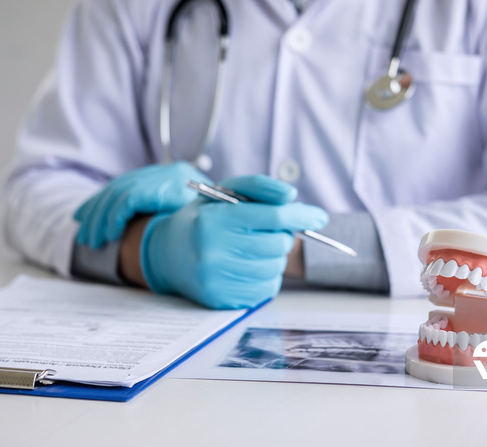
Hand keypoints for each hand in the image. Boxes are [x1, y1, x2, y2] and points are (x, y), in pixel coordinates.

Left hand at [74, 161, 210, 248]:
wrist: (248, 214)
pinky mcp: (167, 187)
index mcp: (173, 177)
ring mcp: (169, 177)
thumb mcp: (194, 218)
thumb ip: (172, 216)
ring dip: (102, 219)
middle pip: (121, 188)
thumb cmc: (219, 223)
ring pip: (120, 195)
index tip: (85, 217)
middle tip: (87, 237)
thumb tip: (141, 226)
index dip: (103, 201)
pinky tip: (111, 234)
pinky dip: (115, 217)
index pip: (129, 185)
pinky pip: (129, 200)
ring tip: (94, 240)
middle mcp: (170, 172)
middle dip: (96, 212)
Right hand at [140, 175, 328, 308]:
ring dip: (275, 257)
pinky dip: (267, 276)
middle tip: (268, 232)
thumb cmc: (204, 218)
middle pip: (277, 245)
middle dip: (282, 237)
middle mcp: (212, 250)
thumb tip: (291, 197)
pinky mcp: (220, 299)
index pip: (272, 217)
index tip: (319, 217)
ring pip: (274, 268)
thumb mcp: (226, 193)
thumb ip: (260, 188)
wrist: (167, 253)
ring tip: (255, 249)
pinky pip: (266, 290)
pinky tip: (250, 266)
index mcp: (214, 220)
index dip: (301, 216)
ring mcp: (216, 278)